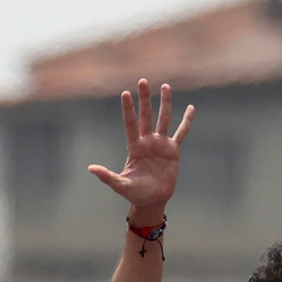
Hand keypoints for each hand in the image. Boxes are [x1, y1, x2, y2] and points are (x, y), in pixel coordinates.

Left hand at [94, 78, 190, 222]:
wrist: (152, 200)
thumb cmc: (135, 193)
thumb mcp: (120, 184)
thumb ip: (106, 176)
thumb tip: (91, 168)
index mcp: (134, 146)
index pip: (130, 123)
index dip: (128, 109)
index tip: (125, 93)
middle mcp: (147, 141)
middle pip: (146, 115)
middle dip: (144, 99)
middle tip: (142, 81)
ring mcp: (161, 144)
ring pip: (163, 118)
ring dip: (164, 103)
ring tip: (165, 86)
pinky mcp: (173, 150)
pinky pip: (182, 132)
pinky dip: (186, 121)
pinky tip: (191, 108)